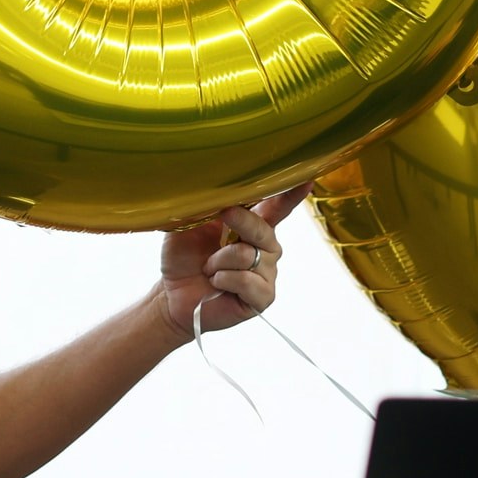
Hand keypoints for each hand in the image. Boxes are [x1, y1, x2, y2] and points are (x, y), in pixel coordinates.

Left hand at [158, 187, 308, 337]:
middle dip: (241, 222)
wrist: (171, 296)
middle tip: (224, 216)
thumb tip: (218, 190)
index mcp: (251, 227)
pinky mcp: (262, 296)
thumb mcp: (189, 226)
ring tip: (207, 268)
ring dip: (219, 261)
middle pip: (263, 230)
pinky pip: (247, 281)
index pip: (275, 208)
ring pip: (248, 256)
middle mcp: (265, 248)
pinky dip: (224, 279)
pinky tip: (216, 283)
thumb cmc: (183, 259)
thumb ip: (208, 208)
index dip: (290, 195)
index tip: (306, 181)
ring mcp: (266, 273)